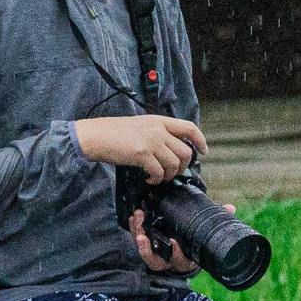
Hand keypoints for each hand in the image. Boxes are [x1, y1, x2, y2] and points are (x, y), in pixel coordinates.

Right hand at [74, 114, 207, 182]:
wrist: (96, 136)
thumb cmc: (115, 133)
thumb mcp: (141, 125)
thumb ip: (157, 133)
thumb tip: (172, 150)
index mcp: (159, 120)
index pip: (189, 127)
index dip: (200, 140)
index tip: (204, 151)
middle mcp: (158, 129)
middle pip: (185, 152)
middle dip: (182, 167)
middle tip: (172, 173)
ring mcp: (151, 140)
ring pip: (174, 164)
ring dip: (168, 175)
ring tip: (158, 177)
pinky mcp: (142, 153)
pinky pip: (159, 172)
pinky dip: (156, 179)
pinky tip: (148, 179)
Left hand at [128, 204, 234, 274]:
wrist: (185, 252)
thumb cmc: (196, 244)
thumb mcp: (205, 236)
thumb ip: (217, 223)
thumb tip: (231, 207)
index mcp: (185, 260)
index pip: (180, 260)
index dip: (177, 253)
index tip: (175, 243)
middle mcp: (168, 261)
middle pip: (155, 259)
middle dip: (147, 248)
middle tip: (144, 234)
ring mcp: (157, 255)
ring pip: (144, 251)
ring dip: (138, 237)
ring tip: (137, 221)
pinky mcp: (148, 247)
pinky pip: (138, 241)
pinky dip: (135, 230)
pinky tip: (134, 218)